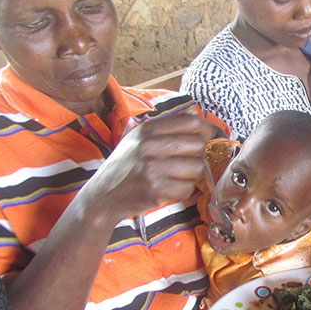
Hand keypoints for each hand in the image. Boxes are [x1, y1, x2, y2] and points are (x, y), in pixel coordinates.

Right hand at [75, 114, 221, 223]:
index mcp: (147, 129)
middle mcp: (149, 145)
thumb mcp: (139, 139)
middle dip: (199, 156)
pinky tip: (171, 189)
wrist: (101, 196)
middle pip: (198, 145)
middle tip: (189, 163)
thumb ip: (167, 125)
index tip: (209, 138)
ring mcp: (152, 167)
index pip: (191, 122)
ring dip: (193, 175)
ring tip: (178, 177)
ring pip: (196, 167)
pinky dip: (184, 191)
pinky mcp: (154, 189)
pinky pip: (187, 188)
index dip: (207, 130)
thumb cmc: (125, 166)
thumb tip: (195, 113)